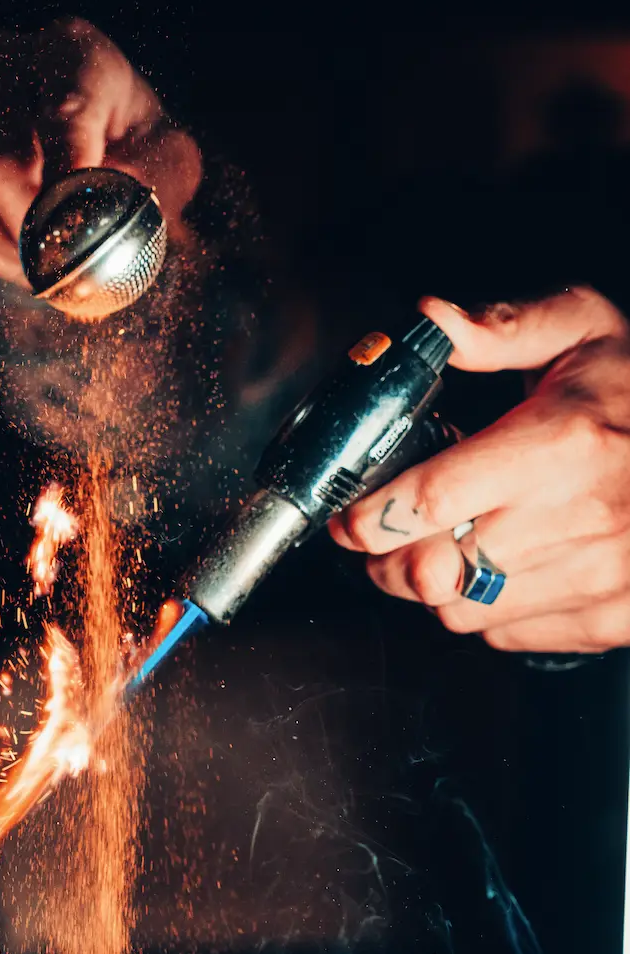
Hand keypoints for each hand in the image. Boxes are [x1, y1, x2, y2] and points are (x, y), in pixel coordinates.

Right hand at [0, 17, 200, 286]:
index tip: (78, 227)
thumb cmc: (136, 159)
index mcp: (71, 53)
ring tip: (41, 254)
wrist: (95, 163)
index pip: (63, 112)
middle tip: (64, 254)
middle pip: (0, 164)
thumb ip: (154, 180)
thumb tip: (106, 201)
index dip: (70, 184)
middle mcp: (2, 64)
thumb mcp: (171, 166)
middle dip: (36, 232)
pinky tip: (11, 248)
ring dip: (5, 249)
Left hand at [328, 287, 629, 652]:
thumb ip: (503, 329)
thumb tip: (433, 320)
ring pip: (461, 611)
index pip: (430, 500)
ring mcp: (597, 576)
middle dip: (386, 559)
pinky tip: (502, 566)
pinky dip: (487, 608)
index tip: (349, 516)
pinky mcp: (609, 618)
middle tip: (381, 538)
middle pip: (431, 570)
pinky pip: (507, 634)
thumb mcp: (586, 330)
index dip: (370, 516)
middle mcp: (579, 517)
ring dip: (435, 585)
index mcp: (563, 443)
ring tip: (446, 545)